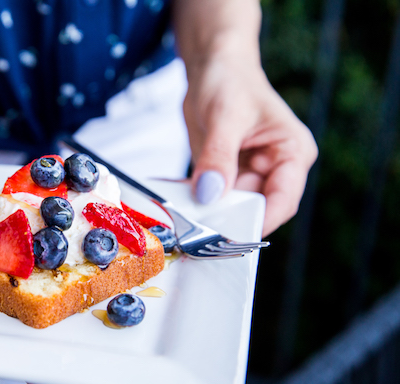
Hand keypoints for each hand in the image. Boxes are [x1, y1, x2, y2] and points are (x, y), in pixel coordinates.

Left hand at [184, 55, 317, 235]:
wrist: (212, 66)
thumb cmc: (231, 80)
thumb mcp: (225, 117)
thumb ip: (218, 157)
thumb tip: (211, 193)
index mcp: (292, 153)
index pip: (283, 199)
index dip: (260, 221)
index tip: (232, 235)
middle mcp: (274, 168)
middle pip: (254, 208)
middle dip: (226, 220)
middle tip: (196, 230)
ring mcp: (248, 173)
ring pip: (229, 207)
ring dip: (205, 212)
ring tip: (180, 215)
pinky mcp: (224, 174)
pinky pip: (210, 196)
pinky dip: (192, 199)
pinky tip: (173, 199)